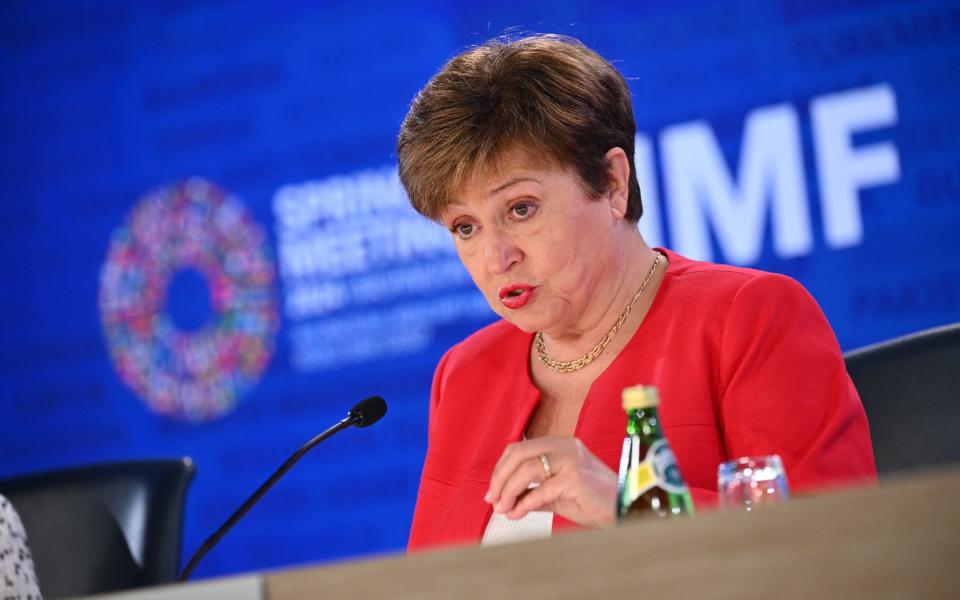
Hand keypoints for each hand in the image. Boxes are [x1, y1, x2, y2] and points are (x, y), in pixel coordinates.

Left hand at [484, 436, 617, 527]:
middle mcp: (565, 446)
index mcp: (559, 444)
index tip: (492, 491)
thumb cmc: (593, 501)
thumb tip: (505, 502)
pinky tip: (516, 514)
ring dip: (508, 491)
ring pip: (526, 470)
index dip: (500, 469)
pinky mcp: (576, 477)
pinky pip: (540, 490)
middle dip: (499, 478)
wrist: (623, 508)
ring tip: (502, 509)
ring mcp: (571, 459)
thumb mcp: (556, 495)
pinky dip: (523, 503)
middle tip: (492, 499)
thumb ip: (533, 493)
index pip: (519, 449)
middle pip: (519, 454)